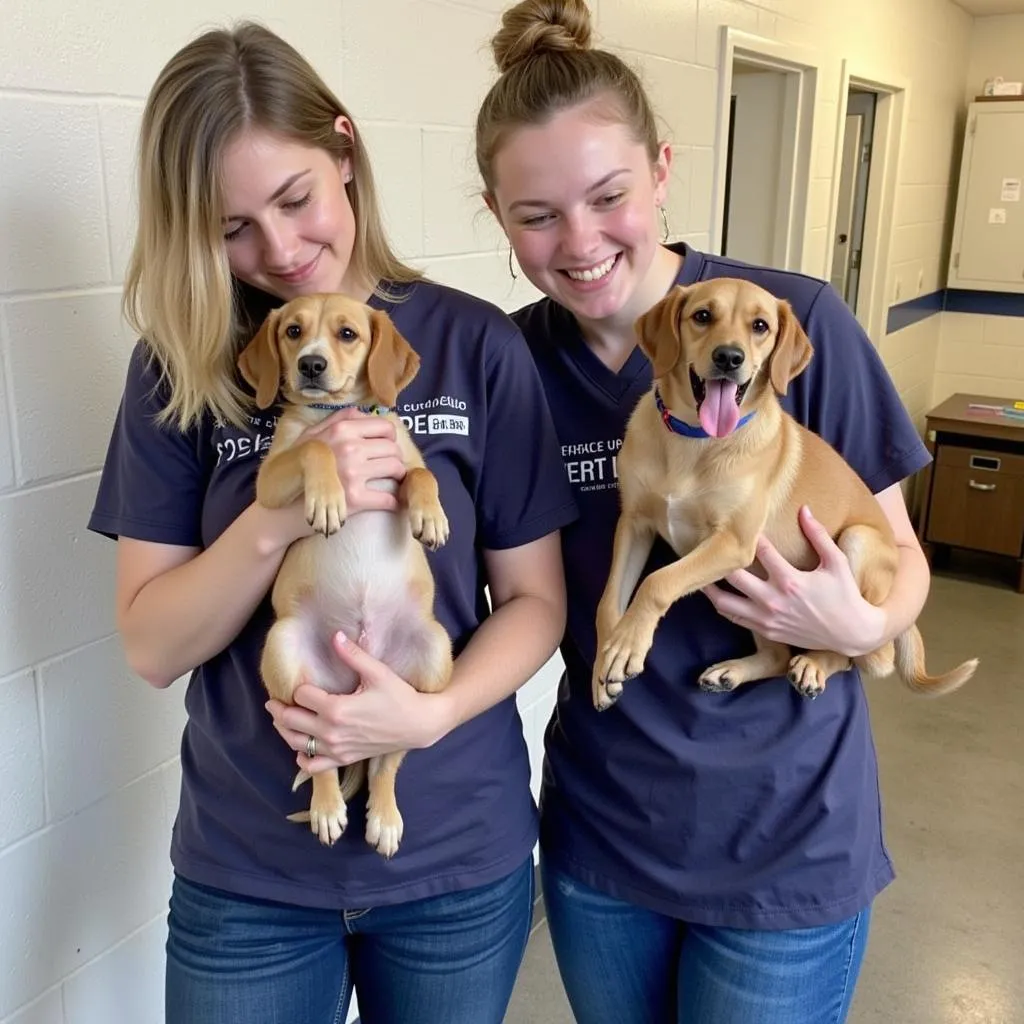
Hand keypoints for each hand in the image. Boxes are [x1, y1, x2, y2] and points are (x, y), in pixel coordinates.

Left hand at [265, 631, 451, 773]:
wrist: (418, 724)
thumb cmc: (399, 696)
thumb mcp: (378, 672)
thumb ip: (353, 655)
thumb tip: (335, 635)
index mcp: (337, 709)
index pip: (301, 696)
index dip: (299, 687)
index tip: (300, 682)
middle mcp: (332, 732)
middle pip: (291, 721)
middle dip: (280, 709)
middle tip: (274, 701)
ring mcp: (336, 749)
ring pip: (296, 743)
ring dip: (284, 731)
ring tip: (282, 719)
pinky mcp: (343, 759)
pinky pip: (312, 765)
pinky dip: (302, 757)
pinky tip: (303, 745)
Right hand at [301, 407, 405, 513]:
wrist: (281, 503)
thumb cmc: (296, 466)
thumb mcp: (311, 434)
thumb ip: (338, 420)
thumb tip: (364, 414)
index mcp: (341, 430)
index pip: (385, 428)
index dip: (391, 438)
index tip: (387, 447)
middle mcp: (349, 448)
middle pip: (394, 449)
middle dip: (396, 458)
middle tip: (391, 467)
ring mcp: (352, 474)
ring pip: (395, 469)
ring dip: (398, 477)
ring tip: (392, 481)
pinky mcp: (354, 500)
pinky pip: (388, 498)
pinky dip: (393, 502)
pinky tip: (390, 502)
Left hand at [702, 505, 885, 657]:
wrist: (852, 633)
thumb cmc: (845, 594)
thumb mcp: (836, 562)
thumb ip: (818, 535)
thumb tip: (804, 508)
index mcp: (791, 581)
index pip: (761, 552)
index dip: (748, 535)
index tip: (737, 523)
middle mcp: (774, 600)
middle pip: (734, 576)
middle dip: (720, 558)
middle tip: (707, 543)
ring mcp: (767, 618)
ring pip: (725, 602)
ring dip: (710, 586)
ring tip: (700, 570)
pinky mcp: (765, 631)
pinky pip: (733, 618)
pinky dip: (720, 604)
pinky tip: (713, 591)